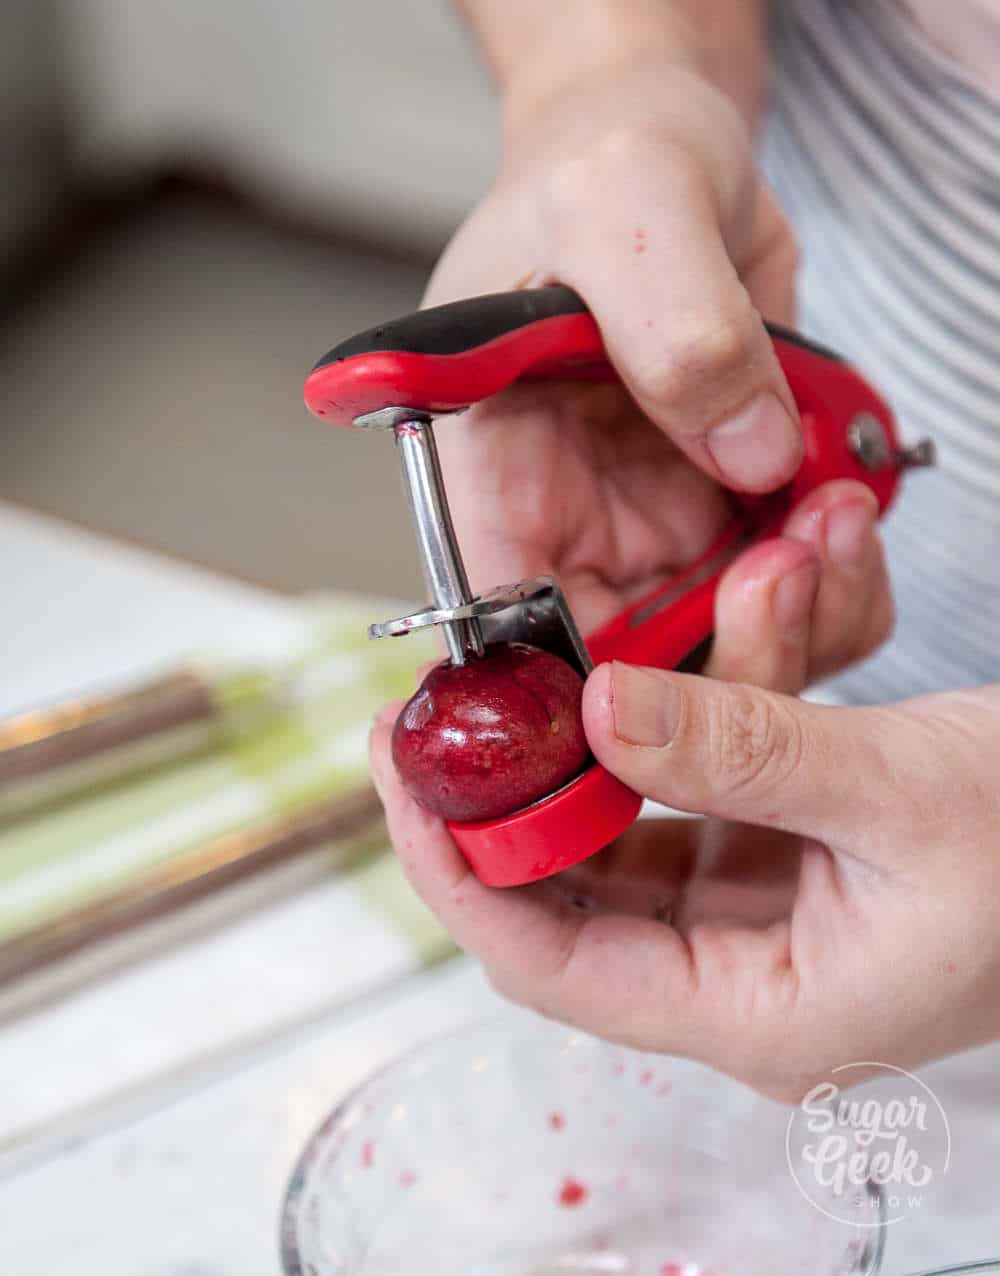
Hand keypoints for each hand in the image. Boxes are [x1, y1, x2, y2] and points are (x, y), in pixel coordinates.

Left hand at [370, 672, 999, 1100]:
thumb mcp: (896, 792)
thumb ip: (741, 752)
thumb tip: (600, 713)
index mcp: (767, 1015)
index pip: (556, 966)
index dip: (462, 876)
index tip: (406, 782)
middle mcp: (749, 975)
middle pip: (574, 895)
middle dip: (510, 794)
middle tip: (447, 709)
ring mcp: (762, 909)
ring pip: (635, 821)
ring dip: (621, 724)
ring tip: (593, 637)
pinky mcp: (781, 850)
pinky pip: (698, 780)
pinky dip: (697, 706)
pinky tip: (713, 629)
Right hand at [427, 60, 889, 682]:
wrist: (672, 157)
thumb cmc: (601, 167)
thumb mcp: (624, 206)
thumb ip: (674, 325)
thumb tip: (751, 455)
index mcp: (491, 481)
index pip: (509, 640)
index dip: (577, 697)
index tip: (671, 693)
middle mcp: (567, 528)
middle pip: (634, 673)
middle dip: (728, 651)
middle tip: (792, 561)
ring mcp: (653, 530)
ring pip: (726, 646)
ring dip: (801, 610)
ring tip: (835, 504)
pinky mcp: (728, 516)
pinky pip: (792, 592)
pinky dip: (838, 572)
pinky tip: (850, 496)